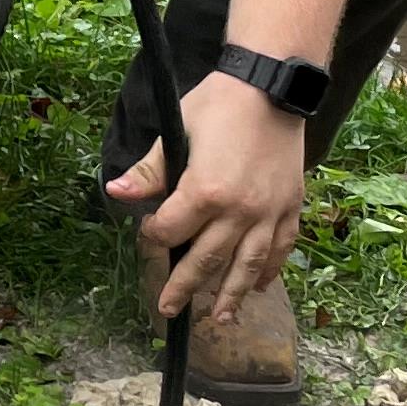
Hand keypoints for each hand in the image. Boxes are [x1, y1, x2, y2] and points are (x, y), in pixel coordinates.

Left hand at [107, 71, 308, 325]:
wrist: (272, 86)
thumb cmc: (220, 103)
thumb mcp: (177, 130)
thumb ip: (150, 170)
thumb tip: (115, 192)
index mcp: (205, 191)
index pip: (170, 230)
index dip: (153, 235)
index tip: (148, 231)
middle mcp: (239, 210)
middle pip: (206, 260)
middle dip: (184, 287)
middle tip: (168, 310)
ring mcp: (268, 212)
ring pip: (247, 265)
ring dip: (232, 295)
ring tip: (221, 320)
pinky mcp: (290, 207)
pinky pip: (279, 248)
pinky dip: (268, 270)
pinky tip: (258, 286)